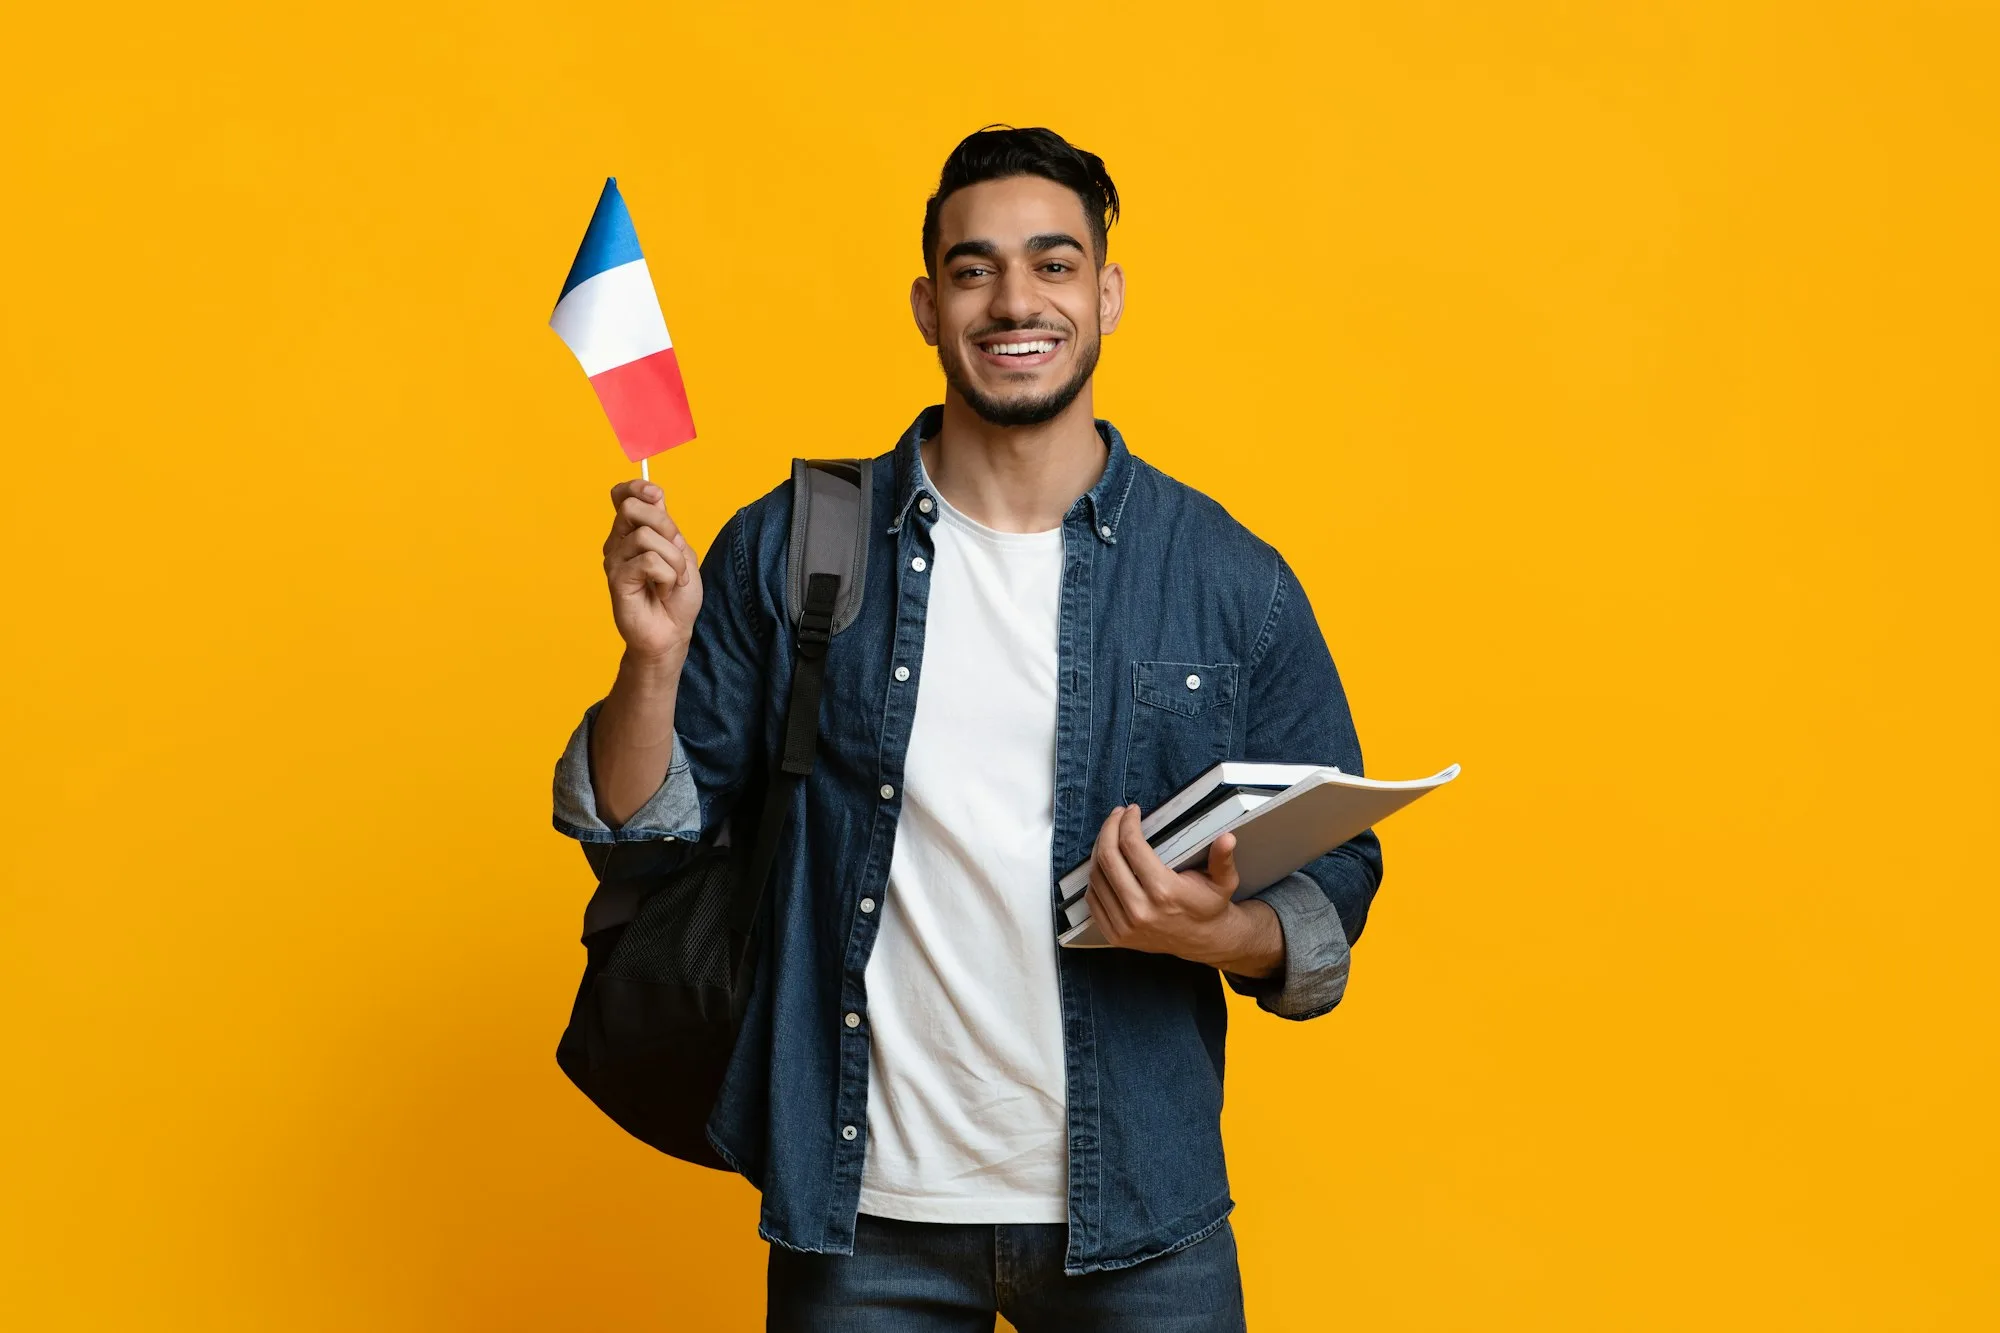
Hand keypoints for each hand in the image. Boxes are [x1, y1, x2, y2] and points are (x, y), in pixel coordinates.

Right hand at [601, 479, 702, 663]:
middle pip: (631, 507)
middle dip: (664, 525)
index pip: (622, 495)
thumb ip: (667, 526)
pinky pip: (648, 561)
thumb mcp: (681, 553)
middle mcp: (618, 542)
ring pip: (645, 536)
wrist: (672, 632)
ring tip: (673, 580)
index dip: (638, 487)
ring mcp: (614, 560)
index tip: (656, 496)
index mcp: (632, 532)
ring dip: (673, 559)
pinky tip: (664, 591)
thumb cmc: (676, 596)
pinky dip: (667, 576)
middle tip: (675, 551)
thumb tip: (655, 496)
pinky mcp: (616, 579)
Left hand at [1084, 804, 1265, 966]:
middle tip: (1116, 816)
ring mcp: (1125, 925)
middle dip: (1108, 829)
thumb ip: (1222, 859)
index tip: (1132, 810)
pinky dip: (1095, 876)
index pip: (1132, 846)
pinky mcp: (1115, 935)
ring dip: (1099, 850)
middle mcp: (1140, 910)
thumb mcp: (1223, 881)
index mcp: (1165, 892)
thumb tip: (1227, 838)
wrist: (1204, 941)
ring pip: (1096, 877)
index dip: (1128, 822)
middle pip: (1108, 858)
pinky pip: (1093, 899)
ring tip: (1110, 834)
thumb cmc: (1210, 905)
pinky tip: (1104, 861)